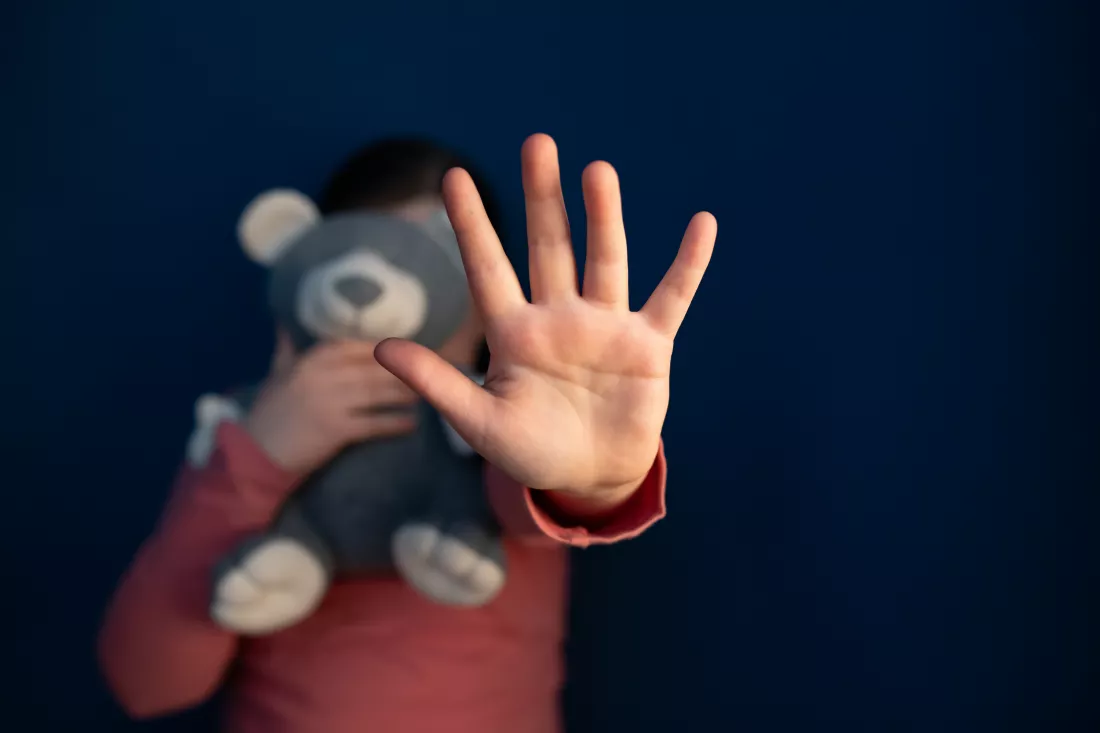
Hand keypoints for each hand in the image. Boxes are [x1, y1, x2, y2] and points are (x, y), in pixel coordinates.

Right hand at [246, 339, 418, 474]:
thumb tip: (286, 323)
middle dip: (403, 371)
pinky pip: (373, 424)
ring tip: (424, 395)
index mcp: (311, 360)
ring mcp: (330, 402)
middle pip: (373, 369)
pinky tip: (411, 424)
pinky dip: (394, 424)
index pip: (357, 347)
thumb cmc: (267, 413)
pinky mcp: (336, 430)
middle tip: (428, 373)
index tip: (407, 350)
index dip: (385, 349)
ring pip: (377, 393)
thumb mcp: (275, 374)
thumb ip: (286, 349)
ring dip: (404, 394)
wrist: (253, 453)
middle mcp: (323, 376)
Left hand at [375, 134, 714, 502]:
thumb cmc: (529, 450)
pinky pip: (671, 296)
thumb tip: (381, 346)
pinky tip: (703, 224)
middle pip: (548, 247)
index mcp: (515, 333)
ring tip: (597, 171)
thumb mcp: (479, 422)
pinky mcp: (647, 345)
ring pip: (604, 260)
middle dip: (541, 198)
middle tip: (537, 143)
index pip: (488, 267)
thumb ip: (438, 383)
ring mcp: (605, 327)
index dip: (472, 224)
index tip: (453, 176)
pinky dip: (688, 264)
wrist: (588, 477)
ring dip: (603, 217)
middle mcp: (559, 317)